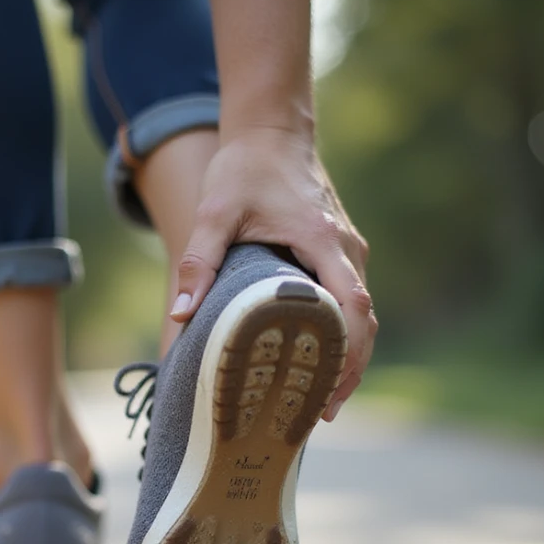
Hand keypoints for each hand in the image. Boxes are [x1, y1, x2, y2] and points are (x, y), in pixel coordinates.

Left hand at [170, 127, 376, 418]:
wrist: (272, 130)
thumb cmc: (244, 168)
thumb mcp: (214, 212)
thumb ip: (198, 261)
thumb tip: (180, 315)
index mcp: (321, 240)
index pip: (353, 307)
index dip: (348, 354)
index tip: (329, 392)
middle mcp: (344, 247)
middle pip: (363, 320)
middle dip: (349, 368)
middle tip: (321, 412)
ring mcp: (347, 248)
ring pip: (360, 312)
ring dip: (347, 353)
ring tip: (319, 397)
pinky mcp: (340, 249)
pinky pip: (351, 298)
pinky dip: (341, 331)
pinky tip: (319, 357)